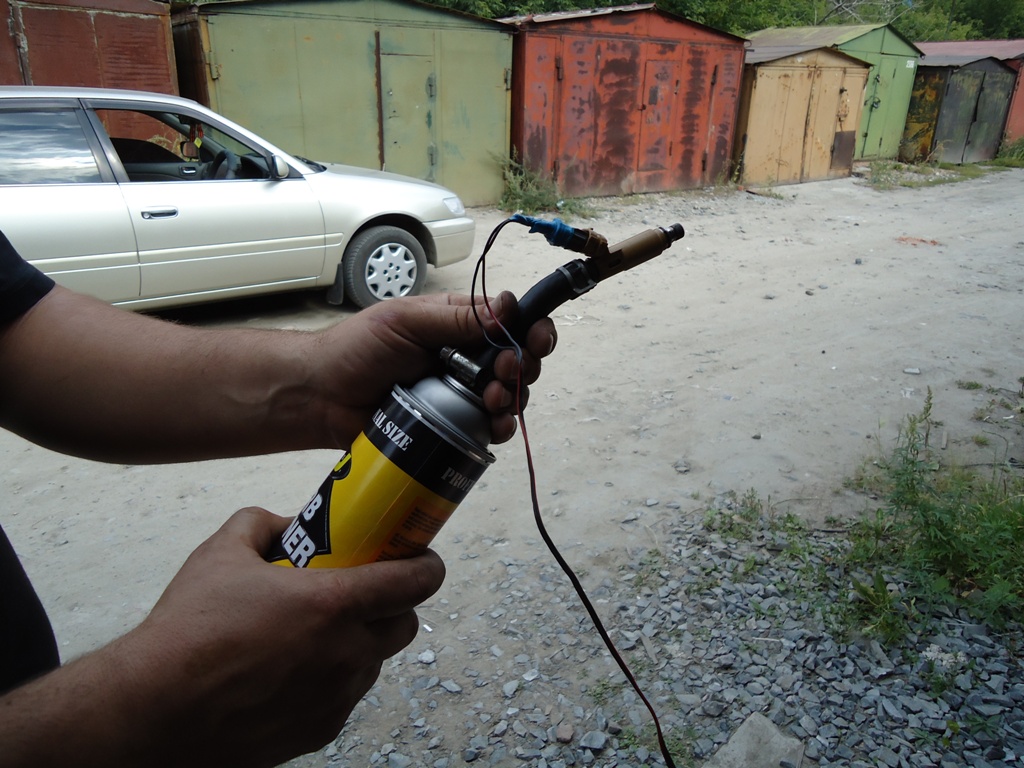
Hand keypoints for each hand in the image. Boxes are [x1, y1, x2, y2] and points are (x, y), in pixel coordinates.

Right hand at [0, 508, 444, 767]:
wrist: (153, 712)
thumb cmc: (189, 632)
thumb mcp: (221, 553)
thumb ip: (261, 523)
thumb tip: (284, 524)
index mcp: (334, 605)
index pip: (415, 582)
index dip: (426, 566)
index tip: (420, 558)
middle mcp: (346, 654)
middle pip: (405, 625)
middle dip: (393, 605)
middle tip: (362, 592)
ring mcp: (336, 698)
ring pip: (374, 663)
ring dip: (361, 643)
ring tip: (316, 632)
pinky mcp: (319, 730)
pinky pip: (344, 697)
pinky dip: (333, 679)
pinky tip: (292, 669)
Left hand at [315, 291, 556, 445]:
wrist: (321, 397)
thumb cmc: (356, 349)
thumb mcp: (406, 323)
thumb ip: (457, 318)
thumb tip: (510, 307)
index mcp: (458, 324)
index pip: (510, 322)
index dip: (531, 329)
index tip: (535, 339)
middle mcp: (465, 357)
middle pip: (517, 360)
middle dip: (522, 366)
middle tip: (502, 372)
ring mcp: (460, 393)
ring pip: (508, 395)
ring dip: (513, 396)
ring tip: (493, 400)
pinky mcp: (451, 425)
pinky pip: (488, 428)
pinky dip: (500, 427)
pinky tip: (496, 426)